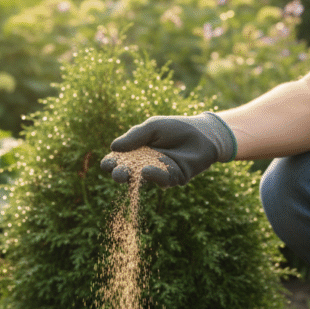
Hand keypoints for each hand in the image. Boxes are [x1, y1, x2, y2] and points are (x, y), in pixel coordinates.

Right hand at [99, 113, 235, 186]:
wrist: (203, 133)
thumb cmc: (176, 128)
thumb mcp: (153, 127)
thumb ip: (134, 136)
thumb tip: (113, 147)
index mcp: (136, 151)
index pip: (119, 160)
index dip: (111, 163)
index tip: (106, 164)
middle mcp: (145, 164)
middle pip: (129, 173)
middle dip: (120, 174)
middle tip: (116, 174)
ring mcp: (159, 173)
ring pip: (144, 180)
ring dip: (133, 178)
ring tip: (123, 175)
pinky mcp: (174, 179)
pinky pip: (162, 180)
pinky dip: (154, 175)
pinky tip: (145, 171)